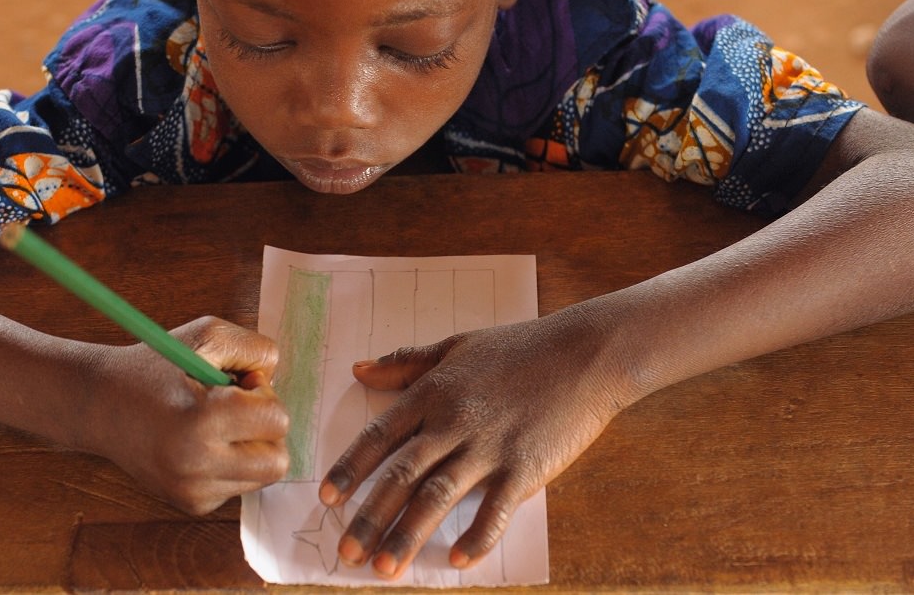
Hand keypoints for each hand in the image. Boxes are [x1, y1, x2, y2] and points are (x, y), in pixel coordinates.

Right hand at [80, 316, 289, 514]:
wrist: (100, 405)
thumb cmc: (156, 365)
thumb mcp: (206, 335)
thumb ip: (256, 350)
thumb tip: (276, 381)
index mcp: (200, 423)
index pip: (277, 421)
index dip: (263, 395)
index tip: (237, 384)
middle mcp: (195, 466)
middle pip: (278, 461)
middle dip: (266, 430)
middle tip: (235, 408)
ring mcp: (192, 491)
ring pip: (262, 477)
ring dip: (251, 448)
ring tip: (217, 424)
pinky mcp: (191, 504)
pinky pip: (239, 486)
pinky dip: (231, 464)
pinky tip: (202, 444)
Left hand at [318, 308, 633, 578]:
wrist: (585, 353)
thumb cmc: (520, 347)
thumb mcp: (456, 346)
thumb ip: (406, 362)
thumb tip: (359, 369)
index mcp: (432, 393)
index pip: (379, 437)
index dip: (351, 468)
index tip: (328, 497)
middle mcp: (452, 423)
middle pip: (400, 475)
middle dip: (369, 516)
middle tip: (345, 550)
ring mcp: (488, 447)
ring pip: (436, 496)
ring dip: (407, 534)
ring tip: (384, 567)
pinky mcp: (524, 467)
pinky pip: (495, 509)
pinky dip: (477, 536)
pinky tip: (459, 561)